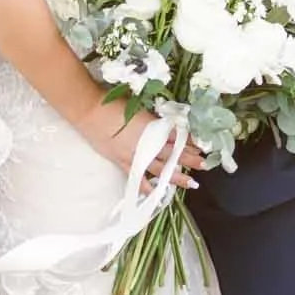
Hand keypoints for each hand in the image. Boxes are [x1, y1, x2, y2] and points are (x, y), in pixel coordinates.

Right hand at [84, 102, 201, 189]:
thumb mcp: (140, 107)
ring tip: (191, 182)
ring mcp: (135, 155)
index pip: (177, 136)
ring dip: (176, 175)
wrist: (90, 110)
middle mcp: (147, 144)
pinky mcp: (122, 162)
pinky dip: (148, 185)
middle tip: (204, 164)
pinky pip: (138, 177)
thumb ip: (154, 119)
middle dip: (190, 159)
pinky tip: (159, 191)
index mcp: (153, 127)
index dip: (190, 142)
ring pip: (160, 168)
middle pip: (173, 153)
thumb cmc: (115, 103)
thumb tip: (167, 125)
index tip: (202, 146)